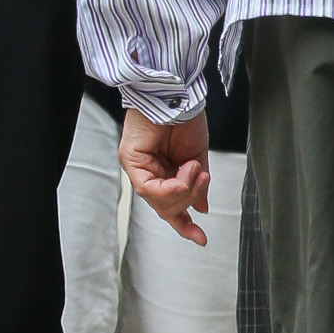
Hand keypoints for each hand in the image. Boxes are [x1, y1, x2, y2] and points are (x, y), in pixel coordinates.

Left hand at [118, 109, 210, 242]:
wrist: (179, 93)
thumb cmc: (185, 117)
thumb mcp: (197, 157)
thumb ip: (197, 184)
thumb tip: (202, 207)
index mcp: (164, 171)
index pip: (170, 206)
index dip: (184, 225)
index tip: (201, 239)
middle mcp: (148, 171)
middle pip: (165, 208)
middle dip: (189, 201)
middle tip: (203, 181)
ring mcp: (137, 167)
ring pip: (158, 202)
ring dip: (184, 191)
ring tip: (196, 170)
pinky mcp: (130, 160)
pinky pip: (149, 189)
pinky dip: (172, 186)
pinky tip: (186, 171)